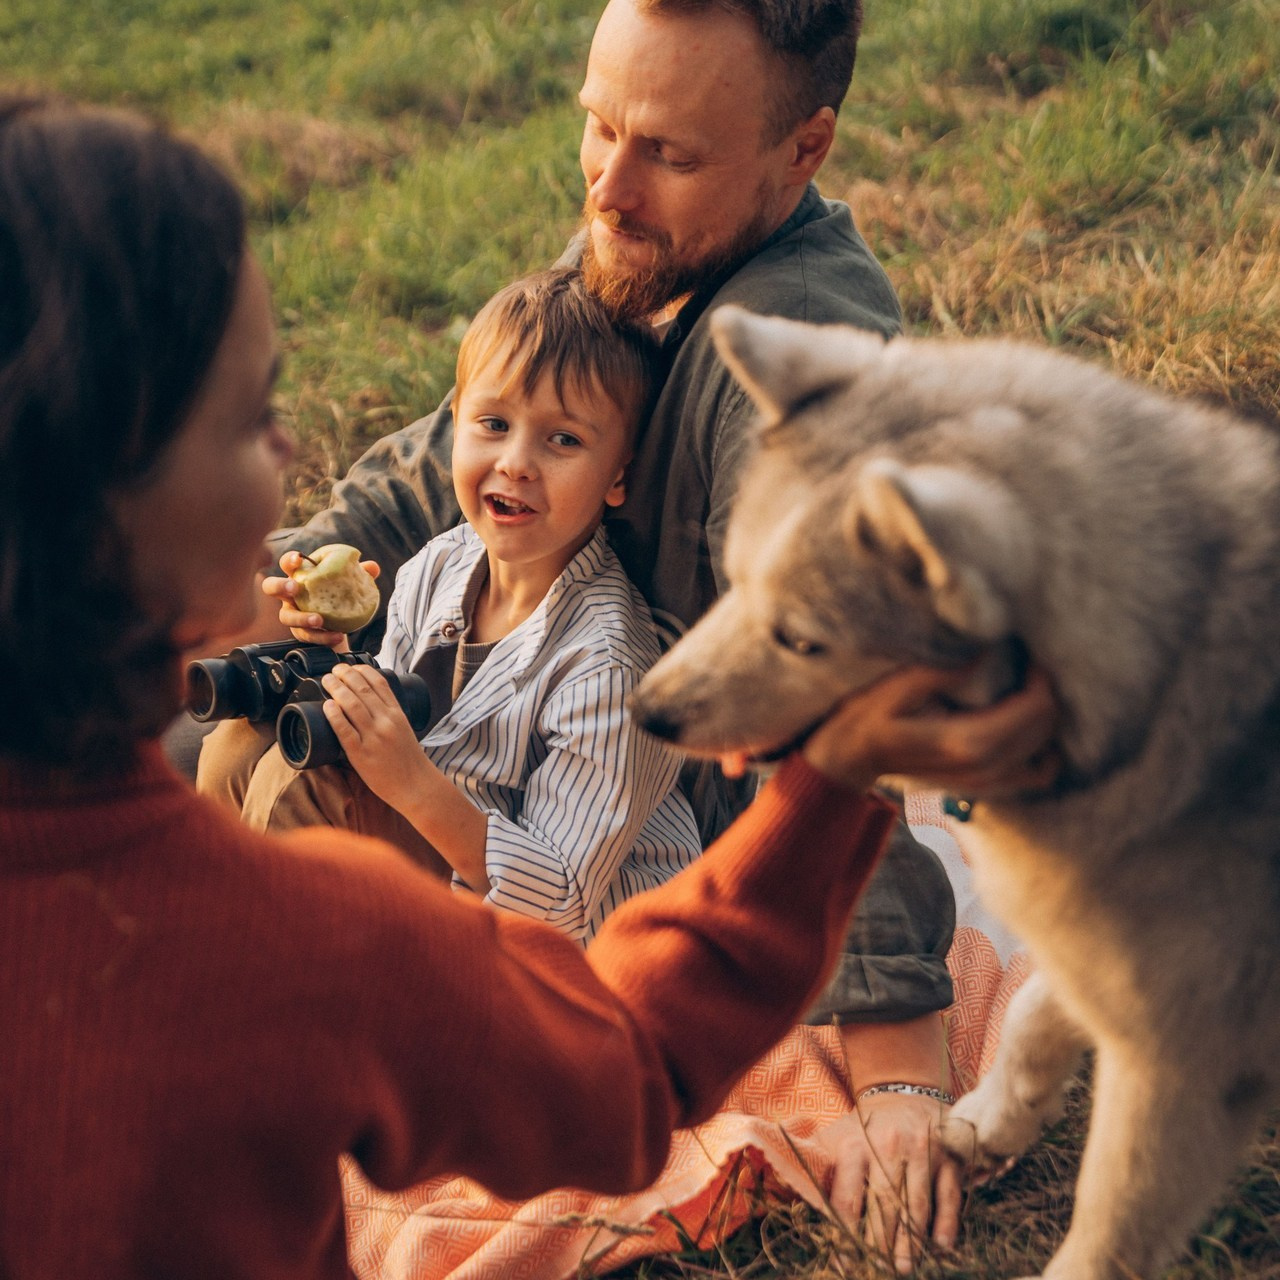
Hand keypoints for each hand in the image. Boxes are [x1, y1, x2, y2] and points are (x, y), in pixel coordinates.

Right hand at [264, 551, 379, 647]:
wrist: (341, 625)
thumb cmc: (340, 595)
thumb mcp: (351, 583)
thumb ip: (361, 573)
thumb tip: (372, 567)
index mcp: (300, 576)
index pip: (287, 564)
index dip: (289, 560)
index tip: (298, 559)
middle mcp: (290, 595)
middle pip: (270, 587)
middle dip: (279, 585)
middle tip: (295, 588)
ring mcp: (293, 615)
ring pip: (286, 617)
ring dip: (301, 617)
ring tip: (319, 619)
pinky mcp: (301, 633)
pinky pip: (307, 636)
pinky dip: (322, 637)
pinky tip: (336, 635)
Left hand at [318, 663, 428, 811]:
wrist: (416, 786)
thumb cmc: (408, 760)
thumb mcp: (404, 729)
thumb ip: (388, 715)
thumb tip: (368, 702)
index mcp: (397, 714)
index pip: (379, 683)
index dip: (362, 670)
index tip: (351, 666)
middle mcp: (386, 722)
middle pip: (362, 690)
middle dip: (345, 675)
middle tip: (334, 670)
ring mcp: (373, 737)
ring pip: (352, 706)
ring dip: (336, 689)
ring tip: (327, 681)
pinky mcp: (361, 754)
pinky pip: (344, 730)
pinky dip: (334, 715)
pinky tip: (327, 706)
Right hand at [796, 665, 1059, 794]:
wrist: (853, 756)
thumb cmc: (873, 714)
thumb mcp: (905, 682)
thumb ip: (952, 671)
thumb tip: (992, 651)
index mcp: (967, 741)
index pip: (1034, 709)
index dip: (1041, 677)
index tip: (1027, 654)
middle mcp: (984, 767)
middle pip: (1045, 729)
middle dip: (1046, 693)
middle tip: (1027, 665)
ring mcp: (985, 783)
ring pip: (1046, 753)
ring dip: (1047, 721)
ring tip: (1029, 692)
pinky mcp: (984, 787)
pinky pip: (1034, 775)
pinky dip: (1042, 752)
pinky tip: (1027, 727)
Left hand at [815, 1092, 960, 1272]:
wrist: (904, 1094)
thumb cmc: (863, 1130)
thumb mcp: (833, 1138)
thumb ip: (811, 1165)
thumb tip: (771, 1185)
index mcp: (854, 1146)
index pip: (847, 1198)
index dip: (845, 1235)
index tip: (845, 1265)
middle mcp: (887, 1147)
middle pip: (883, 1204)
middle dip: (880, 1243)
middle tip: (880, 1270)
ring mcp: (921, 1150)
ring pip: (916, 1203)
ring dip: (911, 1239)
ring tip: (905, 1267)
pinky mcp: (948, 1155)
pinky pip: (948, 1193)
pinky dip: (946, 1221)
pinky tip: (941, 1245)